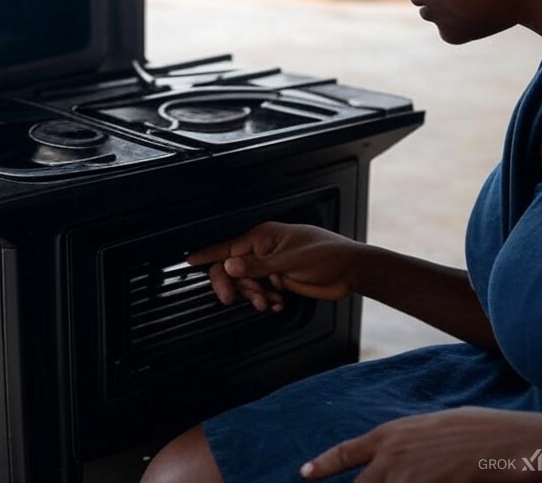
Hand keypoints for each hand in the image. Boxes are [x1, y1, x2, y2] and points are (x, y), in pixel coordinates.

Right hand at [187, 221, 362, 311]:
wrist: (352, 270)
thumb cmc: (327, 255)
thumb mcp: (289, 261)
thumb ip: (257, 266)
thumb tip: (229, 265)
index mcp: (263, 237)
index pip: (227, 246)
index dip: (207, 255)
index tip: (188, 261)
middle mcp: (264, 250)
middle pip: (234, 269)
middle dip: (235, 286)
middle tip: (233, 299)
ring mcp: (272, 265)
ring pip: (248, 284)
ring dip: (255, 296)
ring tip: (270, 302)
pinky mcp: (281, 279)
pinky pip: (262, 291)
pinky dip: (268, 300)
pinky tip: (279, 303)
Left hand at [300, 407, 541, 481]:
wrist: (493, 441)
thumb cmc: (464, 430)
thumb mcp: (422, 429)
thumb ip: (399, 445)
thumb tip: (387, 456)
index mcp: (387, 436)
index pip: (345, 452)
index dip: (322, 464)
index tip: (304, 474)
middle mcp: (390, 459)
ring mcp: (406, 479)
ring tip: (408, 480)